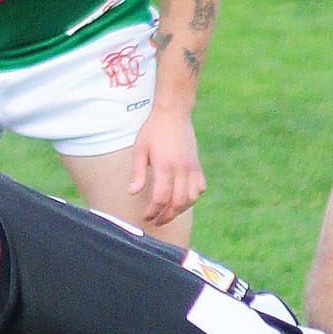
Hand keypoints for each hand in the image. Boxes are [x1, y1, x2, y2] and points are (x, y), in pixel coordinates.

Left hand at [128, 108, 205, 228]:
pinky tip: (182, 198)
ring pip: (191, 199)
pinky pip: (200, 188)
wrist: (174, 112)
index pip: (161, 198)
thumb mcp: (140, 150)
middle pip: (177, 203)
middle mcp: (181, 170)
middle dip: (166, 216)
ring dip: (180, 210)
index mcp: (165, 167)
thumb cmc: (153, 130)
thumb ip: (138, 173)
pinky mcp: (197, 165)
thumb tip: (132, 192)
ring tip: (168, 213)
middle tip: (156, 221)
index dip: (153, 211)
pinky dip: (193, 197)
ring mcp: (192, 168)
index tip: (146, 216)